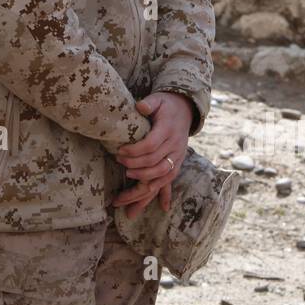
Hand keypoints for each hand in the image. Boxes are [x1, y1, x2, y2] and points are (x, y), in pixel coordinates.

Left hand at [111, 92, 192, 217]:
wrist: (185, 110)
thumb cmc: (166, 105)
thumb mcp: (158, 99)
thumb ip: (149, 103)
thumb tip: (140, 107)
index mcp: (168, 130)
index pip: (151, 145)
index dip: (134, 151)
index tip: (119, 152)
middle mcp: (175, 145)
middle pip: (155, 163)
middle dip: (136, 167)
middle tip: (119, 165)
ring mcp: (178, 156)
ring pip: (162, 175)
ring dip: (145, 183)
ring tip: (128, 184)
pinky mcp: (177, 163)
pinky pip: (170, 180)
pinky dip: (163, 192)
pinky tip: (159, 206)